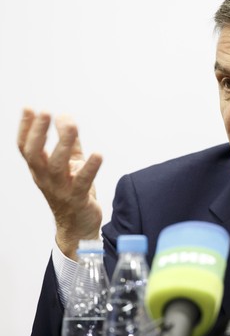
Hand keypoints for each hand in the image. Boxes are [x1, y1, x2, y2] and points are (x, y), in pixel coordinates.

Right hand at [17, 108, 102, 259]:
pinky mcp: (79, 198)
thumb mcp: (69, 165)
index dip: (25, 128)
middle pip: (36, 155)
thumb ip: (69, 143)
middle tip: (46, 112)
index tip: (29, 108)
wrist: (79, 227)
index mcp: (40, 170)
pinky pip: (83, 182)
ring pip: (57, 166)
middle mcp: (46, 179)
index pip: (26, 148)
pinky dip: (90, 167)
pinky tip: (97, 153)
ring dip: (64, 144)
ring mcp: (61, 189)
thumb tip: (65, 117)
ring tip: (71, 125)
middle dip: (39, 133)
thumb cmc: (73, 192)